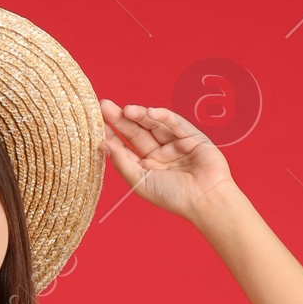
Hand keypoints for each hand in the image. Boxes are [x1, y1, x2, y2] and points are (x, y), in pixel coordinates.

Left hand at [99, 101, 234, 218]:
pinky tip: (149, 112)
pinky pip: (173, 122)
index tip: (97, 120)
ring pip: (153, 125)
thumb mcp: (140, 181)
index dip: (112, 133)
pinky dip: (162, 116)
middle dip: (121, 118)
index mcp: (145, 168)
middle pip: (136, 132)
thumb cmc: (173, 196)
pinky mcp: (190, 136)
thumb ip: (122, 162)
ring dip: (139, 115)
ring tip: (126, 110)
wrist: (205, 198)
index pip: (124, 146)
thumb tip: (103, 144)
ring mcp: (174, 144)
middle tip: (105, 105)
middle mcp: (158, 155)